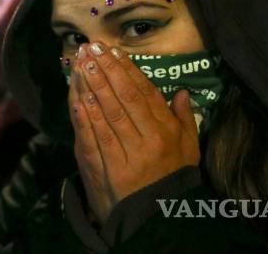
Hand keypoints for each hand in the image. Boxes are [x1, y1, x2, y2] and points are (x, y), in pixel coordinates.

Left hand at [68, 42, 200, 223]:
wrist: (157, 218)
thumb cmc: (172, 178)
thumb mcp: (189, 149)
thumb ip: (186, 119)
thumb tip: (181, 91)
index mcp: (166, 132)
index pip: (145, 93)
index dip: (128, 70)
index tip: (114, 51)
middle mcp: (148, 140)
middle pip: (124, 98)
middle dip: (106, 71)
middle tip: (92, 49)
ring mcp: (127, 155)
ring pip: (108, 114)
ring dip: (93, 87)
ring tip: (81, 65)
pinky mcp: (108, 170)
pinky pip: (95, 139)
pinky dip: (86, 118)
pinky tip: (78, 99)